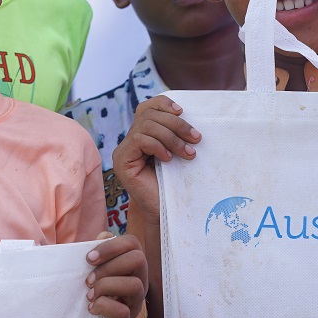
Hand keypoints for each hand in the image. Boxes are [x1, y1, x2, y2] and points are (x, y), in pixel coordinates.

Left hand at [85, 234, 146, 317]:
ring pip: (134, 285)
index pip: (132, 243)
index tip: (88, 258)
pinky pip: (122, 311)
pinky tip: (91, 308)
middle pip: (138, 259)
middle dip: (109, 267)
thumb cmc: (88, 287)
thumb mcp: (90, 267)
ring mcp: (135, 300)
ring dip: (106, 287)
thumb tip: (104, 235)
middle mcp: (139, 279)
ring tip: (89, 294)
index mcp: (130, 263)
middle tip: (89, 279)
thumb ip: (96, 250)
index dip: (110, 247)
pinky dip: (102, 307)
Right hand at [111, 96, 199, 220]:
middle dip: (176, 124)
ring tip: (188, 152)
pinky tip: (168, 159)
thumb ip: (174, 133)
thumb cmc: (175, 185)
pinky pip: (139, 139)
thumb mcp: (177, 152)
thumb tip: (186, 113)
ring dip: (172, 137)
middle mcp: (129, 141)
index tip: (183, 111)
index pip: (146, 107)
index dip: (163, 104)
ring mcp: (123, 150)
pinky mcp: (121, 161)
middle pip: (148, 115)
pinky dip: (157, 146)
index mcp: (141, 135)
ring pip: (145, 126)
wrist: (166, 213)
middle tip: (196, 138)